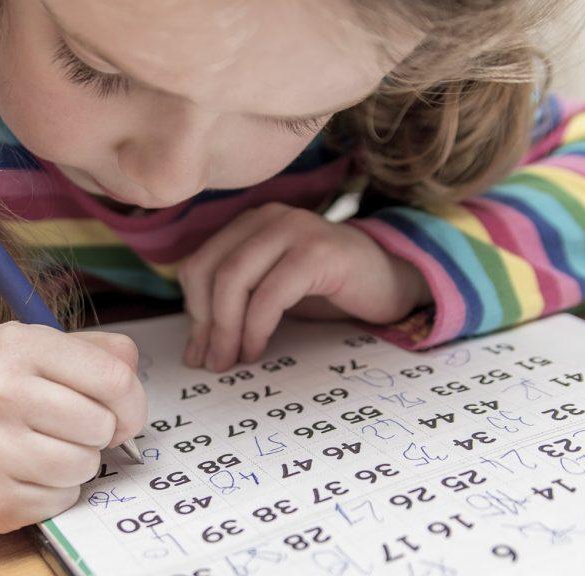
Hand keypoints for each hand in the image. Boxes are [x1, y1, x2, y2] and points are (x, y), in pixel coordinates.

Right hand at [0, 321, 146, 533]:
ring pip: (85, 467)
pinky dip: (55, 489)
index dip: (131, 401)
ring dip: (77, 461)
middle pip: (102, 427)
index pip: (114, 379)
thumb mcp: (36, 344)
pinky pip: (61, 500)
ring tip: (44, 444)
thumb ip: (97, 351)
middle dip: (98, 429)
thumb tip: (133, 380)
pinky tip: (26, 469)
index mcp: (17, 347)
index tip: (121, 409)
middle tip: (69, 424)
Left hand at [178, 202, 430, 372]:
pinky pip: (270, 294)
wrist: (392, 282)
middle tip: (211, 362)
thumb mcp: (272, 291)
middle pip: (211, 271)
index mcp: (250, 224)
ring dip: (226, 329)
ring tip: (231, 360)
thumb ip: (236, 302)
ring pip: (234, 278)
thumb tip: (195, 348)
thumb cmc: (329, 291)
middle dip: (206, 324)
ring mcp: (294, 229)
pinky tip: (258, 348)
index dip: (193, 312)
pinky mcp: (318, 252)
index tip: (197, 352)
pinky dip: (256, 327)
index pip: (199, 265)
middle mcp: (269, 218)